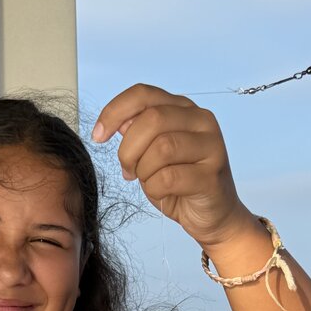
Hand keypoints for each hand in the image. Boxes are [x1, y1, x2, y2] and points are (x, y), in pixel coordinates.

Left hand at [92, 83, 254, 250]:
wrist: (213, 217)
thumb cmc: (179, 185)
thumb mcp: (151, 155)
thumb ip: (138, 133)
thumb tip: (118, 122)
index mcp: (184, 109)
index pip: (143, 94)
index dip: (114, 111)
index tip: (98, 136)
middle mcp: (201, 120)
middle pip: (151, 119)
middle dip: (129, 149)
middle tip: (128, 170)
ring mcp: (211, 146)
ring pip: (161, 148)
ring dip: (143, 170)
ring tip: (147, 181)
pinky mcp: (211, 175)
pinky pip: (168, 177)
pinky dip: (154, 189)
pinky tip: (160, 194)